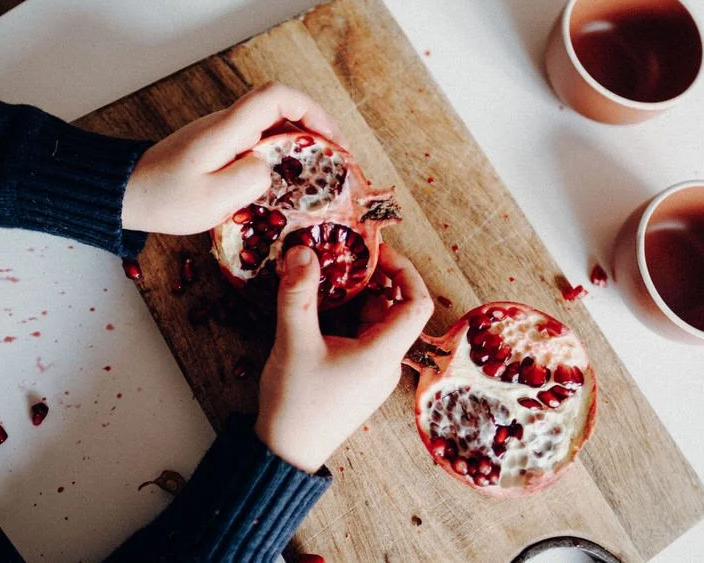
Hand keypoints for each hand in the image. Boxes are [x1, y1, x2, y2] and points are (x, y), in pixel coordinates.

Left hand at [121, 82, 345, 234]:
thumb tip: (271, 167)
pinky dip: (281, 154)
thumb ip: (250, 179)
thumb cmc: (164, 199)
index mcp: (228, 129)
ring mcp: (222, 134)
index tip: (332, 140)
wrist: (125, 194)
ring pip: (271, 125)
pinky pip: (258, 141)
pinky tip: (288, 180)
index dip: (312, 112)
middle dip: (315, 129)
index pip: (277, 97)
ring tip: (320, 173)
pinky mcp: (217, 148)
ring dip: (300, 143)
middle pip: (281, 108)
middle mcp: (227, 123)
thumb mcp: (212, 199)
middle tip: (336, 161)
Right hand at [254, 244, 433, 472]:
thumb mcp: (293, 342)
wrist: (285, 454)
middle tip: (345, 256)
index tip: (375, 250)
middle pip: (397, 309)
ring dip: (359, 296)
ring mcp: (373, 373)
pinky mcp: (358, 379)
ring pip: (378, 322)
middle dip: (375, 278)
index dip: (404, 270)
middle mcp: (386, 363)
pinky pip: (363, 337)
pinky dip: (349, 315)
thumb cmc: (295, 403)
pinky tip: (322, 304)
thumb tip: (303, 250)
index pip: (417, 302)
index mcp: (383, 354)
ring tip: (329, 274)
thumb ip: (298, 294)